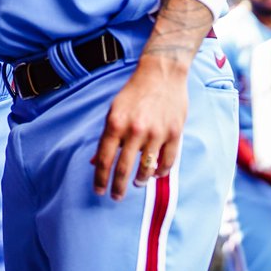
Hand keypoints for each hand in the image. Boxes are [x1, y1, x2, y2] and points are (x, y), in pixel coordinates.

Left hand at [91, 57, 187, 199]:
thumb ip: (106, 137)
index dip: (100, 178)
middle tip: (116, 197)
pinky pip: (168, 162)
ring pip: (147, 168)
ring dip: (140, 181)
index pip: (104, 159)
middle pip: (124, 168)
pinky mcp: (174, 133)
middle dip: (118, 188)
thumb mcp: (114, 111)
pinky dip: (160, 172)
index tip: (99, 191)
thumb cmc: (134, 93)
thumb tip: (95, 162)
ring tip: (137, 183)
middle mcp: (135, 129)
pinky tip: (154, 174)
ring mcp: (156, 132)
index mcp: (116, 123)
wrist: (162, 73)